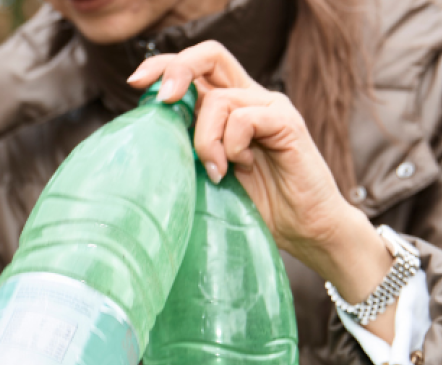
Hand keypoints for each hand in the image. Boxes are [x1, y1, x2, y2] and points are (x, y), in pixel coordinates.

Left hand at [128, 41, 397, 339]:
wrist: (306, 232)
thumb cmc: (257, 207)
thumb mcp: (208, 174)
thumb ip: (187, 148)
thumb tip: (146, 134)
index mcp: (231, 105)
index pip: (196, 67)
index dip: (164, 66)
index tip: (135, 85)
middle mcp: (251, 97)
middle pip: (209, 55)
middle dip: (176, 70)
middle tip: (160, 100)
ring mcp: (271, 107)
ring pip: (219, 99)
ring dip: (204, 138)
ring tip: (214, 171)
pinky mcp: (287, 123)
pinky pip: (244, 118)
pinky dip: (231, 145)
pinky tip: (238, 169)